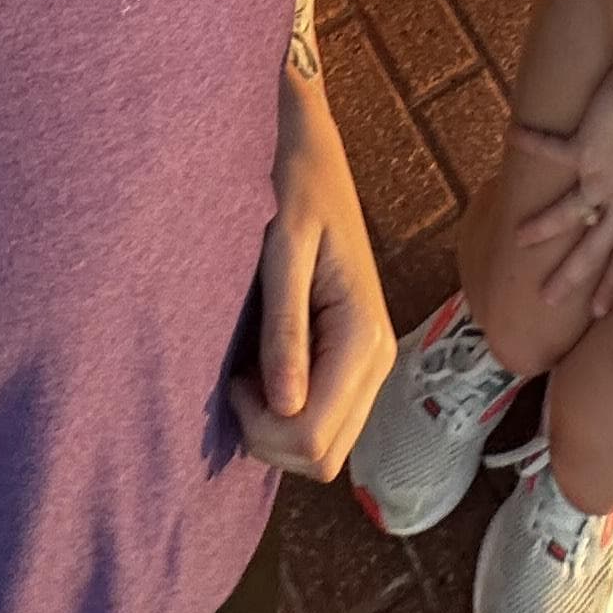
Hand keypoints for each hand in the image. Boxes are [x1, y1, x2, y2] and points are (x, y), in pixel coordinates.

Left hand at [232, 54, 395, 477]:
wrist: (316, 155)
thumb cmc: (293, 191)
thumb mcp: (282, 251)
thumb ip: (284, 327)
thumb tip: (283, 405)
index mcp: (364, 337)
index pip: (314, 436)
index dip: (262, 427)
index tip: (234, 376)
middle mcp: (378, 360)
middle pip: (323, 457)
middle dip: (269, 439)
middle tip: (237, 379)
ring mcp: (370, 365)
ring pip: (325, 448)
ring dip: (277, 429)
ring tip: (249, 369)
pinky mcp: (355, 361)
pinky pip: (324, 419)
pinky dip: (287, 412)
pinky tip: (264, 367)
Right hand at [509, 50, 612, 317]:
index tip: (599, 312)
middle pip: (594, 249)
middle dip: (570, 278)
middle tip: (548, 299)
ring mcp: (602, 178)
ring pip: (566, 215)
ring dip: (540, 229)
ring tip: (519, 239)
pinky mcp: (583, 149)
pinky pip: (550, 149)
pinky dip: (531, 141)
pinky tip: (512, 134)